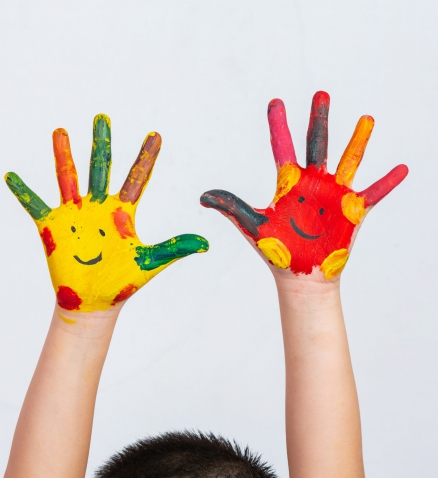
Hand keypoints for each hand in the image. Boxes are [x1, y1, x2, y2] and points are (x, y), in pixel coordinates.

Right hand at [5, 114, 208, 311]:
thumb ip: (175, 248)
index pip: (137, 178)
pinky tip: (12, 175)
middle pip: (101, 168)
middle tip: (103, 117)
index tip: (156, 135)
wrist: (96, 302)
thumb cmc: (123, 281)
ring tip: (61, 131)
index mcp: (123, 212)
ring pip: (68, 178)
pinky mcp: (53, 228)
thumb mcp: (151, 261)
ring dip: (64, 155)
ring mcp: (74, 215)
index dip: (146, 157)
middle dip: (102, 143)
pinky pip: (35, 206)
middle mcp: (99, 207)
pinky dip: (24, 192)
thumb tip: (206, 244)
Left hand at [201, 91, 407, 279]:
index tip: (275, 103)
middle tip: (320, 94)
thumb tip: (203, 195)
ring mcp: (335, 195)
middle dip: (318, 119)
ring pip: (349, 160)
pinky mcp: (353, 211)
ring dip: (358, 140)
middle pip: (317, 144)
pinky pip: (373, 192)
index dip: (278, 125)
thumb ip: (232, 207)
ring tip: (366, 118)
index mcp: (289, 183)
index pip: (282, 147)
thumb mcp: (253, 226)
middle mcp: (313, 183)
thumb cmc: (278, 252)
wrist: (301, 277)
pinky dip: (387, 182)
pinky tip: (402, 168)